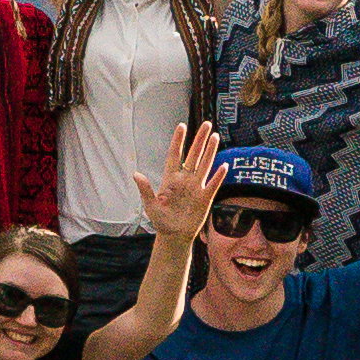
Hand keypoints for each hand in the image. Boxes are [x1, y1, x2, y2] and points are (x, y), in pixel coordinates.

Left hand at [133, 121, 224, 243]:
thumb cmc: (161, 220)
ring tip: (215, 136)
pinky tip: (223, 165)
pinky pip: (213, 184)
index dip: (178, 140)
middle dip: (200, 140)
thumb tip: (136, 174)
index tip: (182, 126)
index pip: (175, 155)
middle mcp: (185, 179)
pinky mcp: (205, 198)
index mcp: (171, 178)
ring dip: (210, 151)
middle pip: (194, 155)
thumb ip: (145, 189)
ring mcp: (196, 187)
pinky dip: (218, 176)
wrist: (174, 235)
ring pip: (205, 165)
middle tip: (206, 124)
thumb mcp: (150, 205)